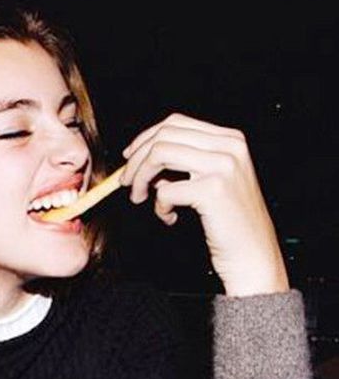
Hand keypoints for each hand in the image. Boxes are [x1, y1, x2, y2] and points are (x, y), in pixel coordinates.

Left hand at [120, 113, 288, 296]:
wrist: (253, 255)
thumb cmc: (230, 224)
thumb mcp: (210, 183)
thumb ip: (184, 166)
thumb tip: (144, 159)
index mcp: (230, 140)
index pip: (176, 123)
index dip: (145, 139)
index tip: (129, 159)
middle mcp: (229, 146)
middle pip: (164, 135)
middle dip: (136, 160)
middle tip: (126, 183)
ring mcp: (223, 166)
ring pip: (159, 154)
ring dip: (140, 178)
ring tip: (139, 198)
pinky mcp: (212, 190)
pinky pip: (166, 190)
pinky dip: (159, 206)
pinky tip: (170, 218)